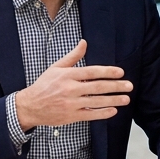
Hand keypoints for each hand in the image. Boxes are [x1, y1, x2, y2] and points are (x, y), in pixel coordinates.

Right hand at [14, 40, 131, 128]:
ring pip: (96, 102)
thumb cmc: (44, 85)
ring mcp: (71, 104)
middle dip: (116, 86)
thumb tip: (84, 42)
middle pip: (97, 87)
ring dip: (113, 100)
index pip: (92, 72)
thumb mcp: (56, 67)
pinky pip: (90, 115)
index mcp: (67, 75)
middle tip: (129, 86)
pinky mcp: (71, 116)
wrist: (30, 106)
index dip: (108, 72)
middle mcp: (70, 89)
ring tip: (126, 99)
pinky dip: (102, 113)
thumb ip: (72, 56)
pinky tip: (113, 111)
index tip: (120, 72)